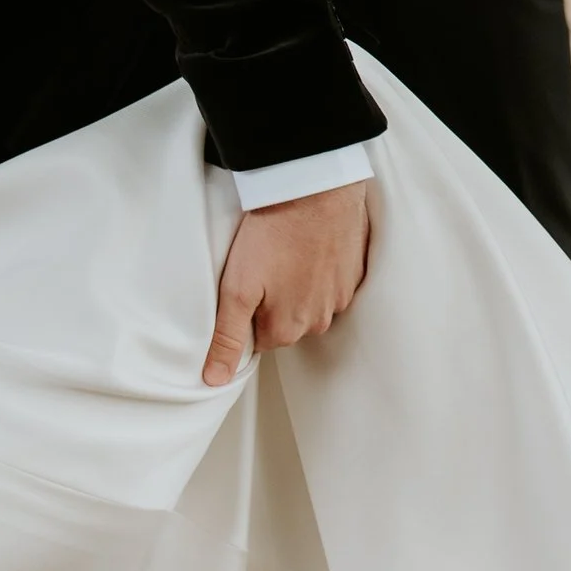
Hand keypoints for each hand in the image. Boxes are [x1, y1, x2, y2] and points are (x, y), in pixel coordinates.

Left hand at [203, 181, 371, 388]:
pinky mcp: (356, 270)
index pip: (261, 339)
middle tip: (264, 265)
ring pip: (312, 301)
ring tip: (286, 251)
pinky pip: (335, 280)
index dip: (249, 314)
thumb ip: (228, 338)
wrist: (316, 190)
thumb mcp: (236, 289)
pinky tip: (309, 245)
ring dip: (300, 284)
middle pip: (288, 323)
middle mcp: (319, 321)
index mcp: (288, 329)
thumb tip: (214, 379)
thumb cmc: (272, 236)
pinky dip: (322, 267)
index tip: (246, 286)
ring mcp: (342, 296)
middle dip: (275, 301)